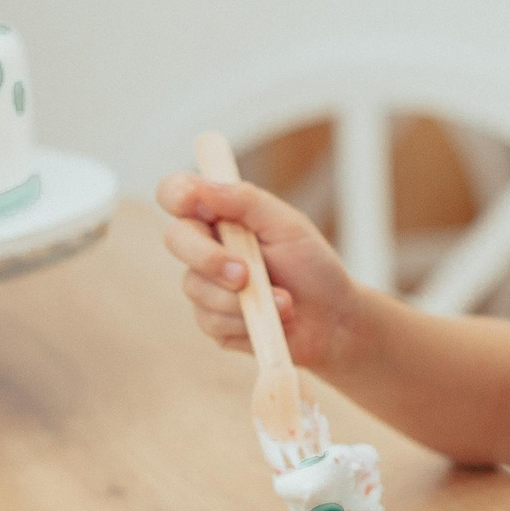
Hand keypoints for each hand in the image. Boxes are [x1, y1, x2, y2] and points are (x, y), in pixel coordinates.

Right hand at [158, 173, 362, 371]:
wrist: (333, 320)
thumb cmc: (312, 265)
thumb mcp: (287, 225)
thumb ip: (245, 201)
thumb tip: (202, 188)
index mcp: (221, 215)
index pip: (177, 194)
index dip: (176, 194)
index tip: (191, 202)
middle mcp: (206, 246)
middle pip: (175, 239)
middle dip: (209, 258)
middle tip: (245, 274)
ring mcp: (206, 285)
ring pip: (196, 287)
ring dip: (242, 299)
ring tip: (284, 302)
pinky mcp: (213, 321)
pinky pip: (212, 322)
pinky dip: (247, 322)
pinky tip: (274, 321)